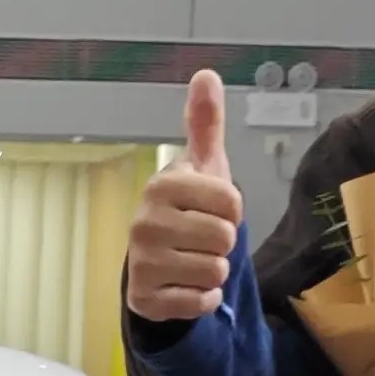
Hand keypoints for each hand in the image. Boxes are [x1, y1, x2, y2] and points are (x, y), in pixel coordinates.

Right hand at [124, 69, 247, 323]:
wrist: (156, 264)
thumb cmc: (186, 210)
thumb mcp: (201, 166)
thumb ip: (205, 123)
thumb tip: (207, 73)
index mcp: (163, 186)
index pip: (231, 202)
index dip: (232, 211)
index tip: (212, 211)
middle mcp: (145, 222)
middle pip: (225, 237)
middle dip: (223, 243)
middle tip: (201, 239)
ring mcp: (142, 262)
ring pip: (215, 271)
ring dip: (214, 271)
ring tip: (193, 261)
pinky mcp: (146, 299)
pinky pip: (201, 301)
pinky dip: (203, 299)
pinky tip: (186, 286)